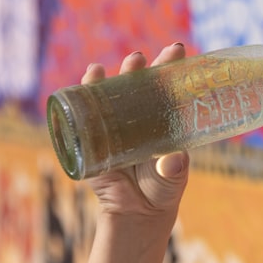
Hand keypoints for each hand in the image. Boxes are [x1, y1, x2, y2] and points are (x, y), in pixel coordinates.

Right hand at [81, 43, 189, 219]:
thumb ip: (174, 169)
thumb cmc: (162, 189)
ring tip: (115, 65)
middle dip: (140, 68)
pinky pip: (85, 114)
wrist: (138, 213)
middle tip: (141, 58)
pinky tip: (91, 76)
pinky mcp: (93, 138)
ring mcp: (115, 125)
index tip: (177, 49)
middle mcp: (139, 117)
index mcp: (162, 120)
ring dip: (113, 77)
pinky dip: (85, 94)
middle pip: (139, 85)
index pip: (167, 88)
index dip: (171, 67)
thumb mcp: (172, 177)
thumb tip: (174, 160)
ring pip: (112, 94)